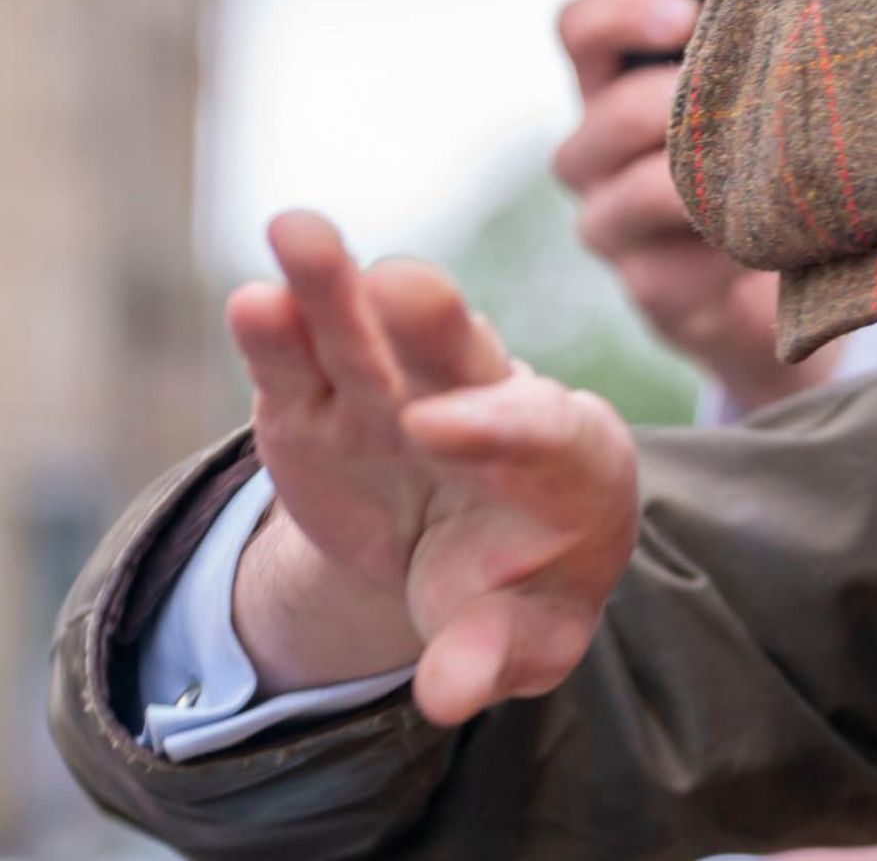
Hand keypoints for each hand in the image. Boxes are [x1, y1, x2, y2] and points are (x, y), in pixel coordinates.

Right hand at [225, 211, 637, 724]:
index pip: (544, 430)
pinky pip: (300, 363)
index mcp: (568, 460)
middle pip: (463, 354)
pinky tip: (255, 299)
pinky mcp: (319, 407)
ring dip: (334, 285)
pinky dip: (278, 332)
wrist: (471, 563)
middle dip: (434, 323)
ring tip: (297, 231)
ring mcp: (396, 397)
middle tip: (403, 288)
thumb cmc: (524, 596)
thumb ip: (495, 657)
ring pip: (370, 333)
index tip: (441, 430)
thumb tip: (447, 697)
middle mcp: (484, 406)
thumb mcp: (525, 640)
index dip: (499, 423)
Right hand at [553, 0, 843, 411]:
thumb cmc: (773, 175)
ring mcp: (613, 231)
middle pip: (610, 113)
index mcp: (612, 92)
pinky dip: (732, 249)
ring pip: (638, 190)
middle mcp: (594, 159)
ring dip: (707, 179)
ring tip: (769, 177)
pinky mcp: (652, 295)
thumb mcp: (759, 109)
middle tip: (756, 106)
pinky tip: (776, 248)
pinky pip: (677, 264)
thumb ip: (747, 62)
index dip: (622, 13)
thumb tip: (784, 11)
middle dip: (685, 103)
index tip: (687, 13)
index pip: (581, 31)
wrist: (778, 300)